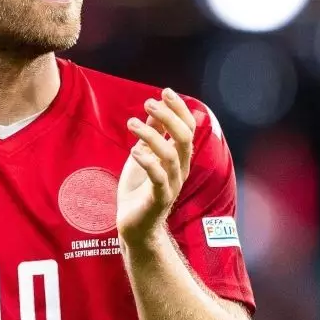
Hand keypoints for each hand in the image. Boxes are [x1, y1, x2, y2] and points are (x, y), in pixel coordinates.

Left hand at [118, 88, 195, 246]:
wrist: (134, 227)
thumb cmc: (138, 191)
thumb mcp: (143, 156)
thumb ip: (152, 135)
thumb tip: (154, 108)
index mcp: (178, 158)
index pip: (188, 128)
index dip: (179, 109)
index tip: (165, 92)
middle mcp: (180, 170)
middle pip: (183, 138)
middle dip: (169, 116)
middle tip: (149, 102)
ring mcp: (171, 185)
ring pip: (170, 155)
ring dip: (152, 135)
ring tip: (132, 124)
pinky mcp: (159, 200)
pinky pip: (158, 178)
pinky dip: (147, 162)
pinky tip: (134, 150)